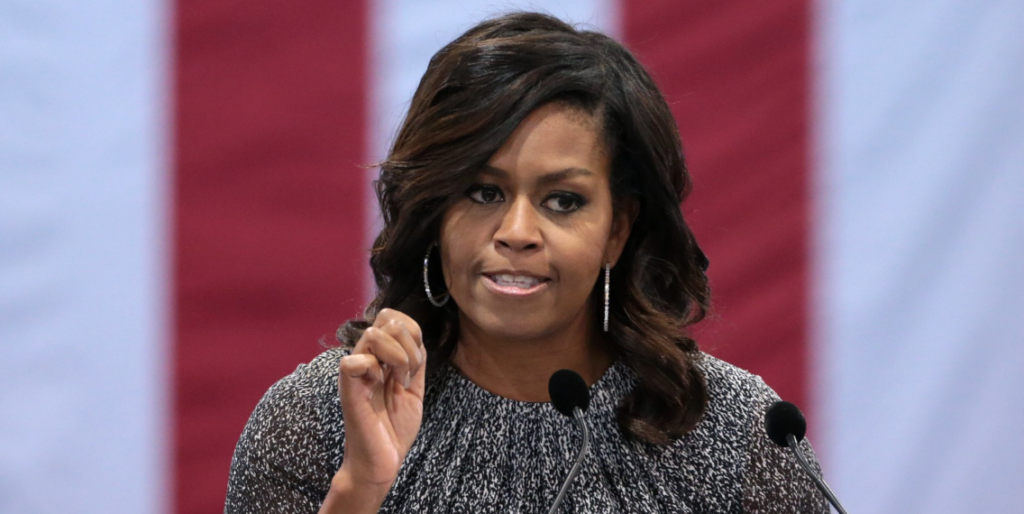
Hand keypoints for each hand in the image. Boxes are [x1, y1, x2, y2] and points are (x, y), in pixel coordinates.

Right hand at [333, 309, 425, 497]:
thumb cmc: (394, 430)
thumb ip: (415, 362)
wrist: (382, 462)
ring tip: (400, 381)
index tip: (417, 363)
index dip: (413, 331)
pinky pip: (353, 360)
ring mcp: (356, 372)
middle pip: (387, 318)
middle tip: (409, 374)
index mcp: (380, 357)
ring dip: (399, 356)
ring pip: (374, 333)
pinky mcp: (349, 389)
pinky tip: (381, 386)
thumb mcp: (413, 389)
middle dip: (410, 344)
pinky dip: (375, 368)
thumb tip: (417, 336)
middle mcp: (366, 358)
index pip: (393, 317)